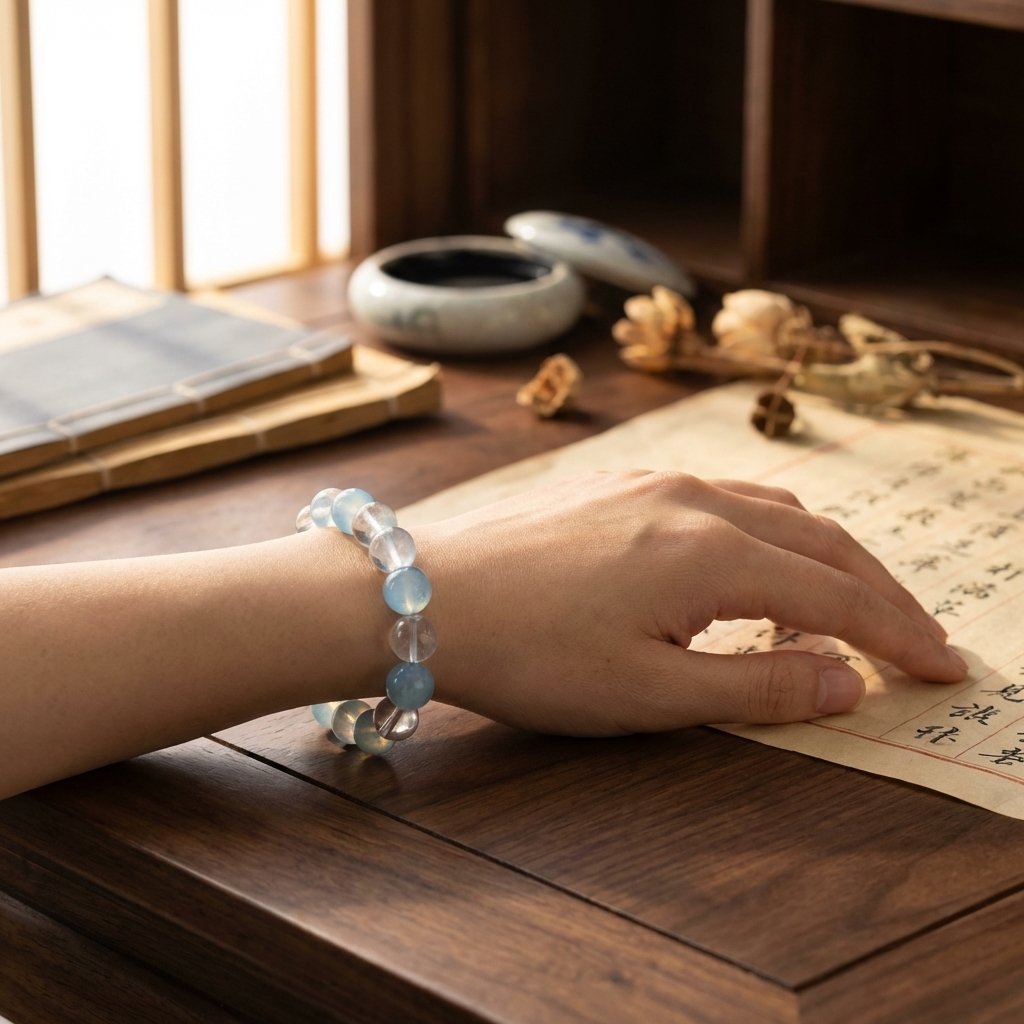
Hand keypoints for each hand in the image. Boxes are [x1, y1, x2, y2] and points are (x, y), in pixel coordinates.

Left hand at [418, 471, 966, 734]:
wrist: (421, 596)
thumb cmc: (528, 653)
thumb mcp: (649, 692)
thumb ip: (759, 683)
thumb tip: (847, 681)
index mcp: (713, 551)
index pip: (841, 594)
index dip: (901, 636)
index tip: (945, 670)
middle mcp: (695, 498)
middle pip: (821, 541)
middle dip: (879, 593)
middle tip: (917, 641)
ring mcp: (654, 480)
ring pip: (775, 512)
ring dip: (825, 560)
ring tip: (847, 611)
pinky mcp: (620, 481)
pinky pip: (723, 500)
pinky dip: (768, 537)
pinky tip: (756, 568)